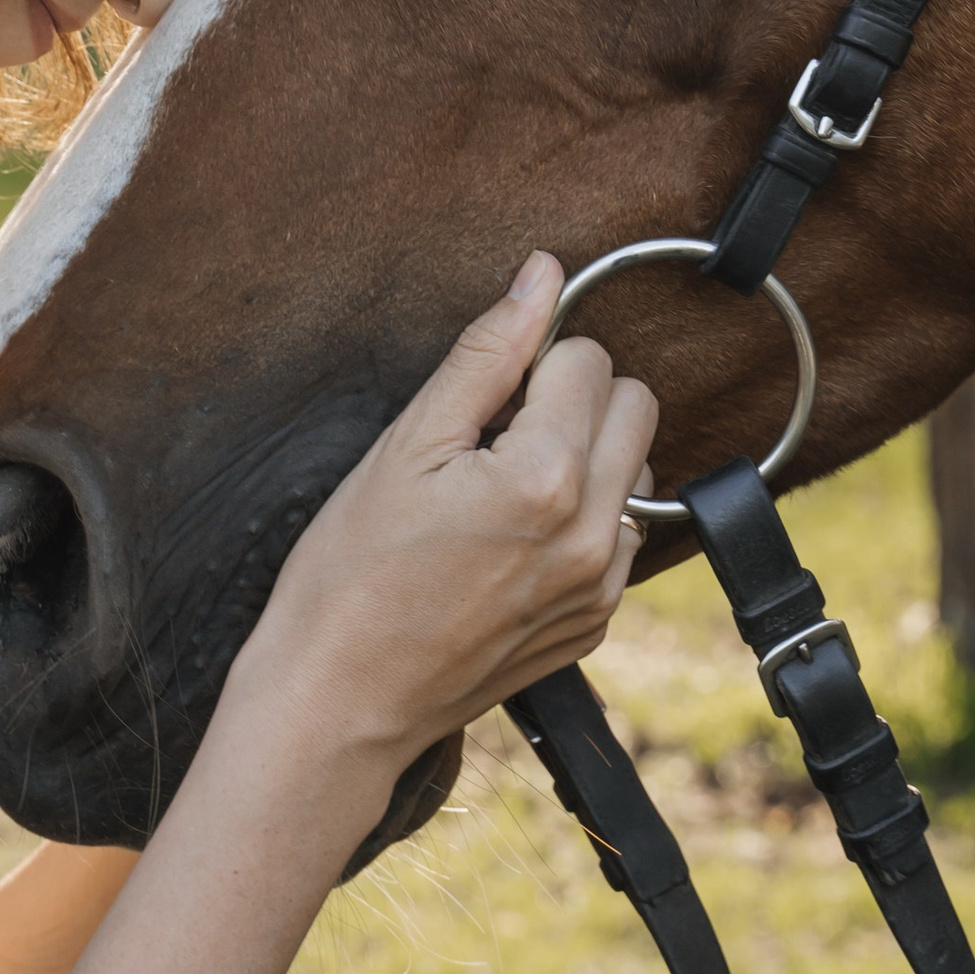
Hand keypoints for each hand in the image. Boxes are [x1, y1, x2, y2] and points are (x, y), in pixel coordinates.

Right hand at [225, 253, 658, 790]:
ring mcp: (600, 586)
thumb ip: (488, 352)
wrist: (339, 699)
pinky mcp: (596, 622)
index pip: (588, 357)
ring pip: (636, 468)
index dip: (530, 363)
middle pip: (634, 404)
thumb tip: (542, 274)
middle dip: (572, 398)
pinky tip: (509, 543)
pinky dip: (579, 520)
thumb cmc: (350, 573)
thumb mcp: (406, 444)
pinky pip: (619, 534)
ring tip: (497, 494)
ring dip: (584, 459)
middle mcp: (591, 534)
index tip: (481, 403)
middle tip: (492, 438)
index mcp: (544, 478)